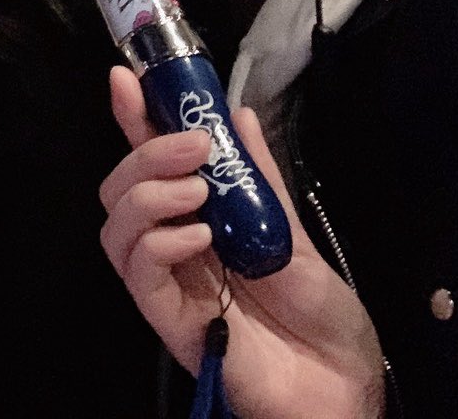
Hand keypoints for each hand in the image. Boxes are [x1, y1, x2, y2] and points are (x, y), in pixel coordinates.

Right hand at [100, 68, 384, 417]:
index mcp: (195, 218)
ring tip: (199, 192)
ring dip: (149, 195)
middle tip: (192, 146)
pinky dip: (158, 243)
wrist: (341, 379)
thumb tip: (239, 112)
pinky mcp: (167, 318)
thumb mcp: (292, 228)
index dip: (132, 119)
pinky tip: (197, 236)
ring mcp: (165, 282)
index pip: (150, 162)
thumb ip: (257, 176)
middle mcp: (170, 245)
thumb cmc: (321, 312)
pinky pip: (137, 273)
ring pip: (116, 226)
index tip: (125, 78)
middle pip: (119, 189)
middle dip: (144, 154)